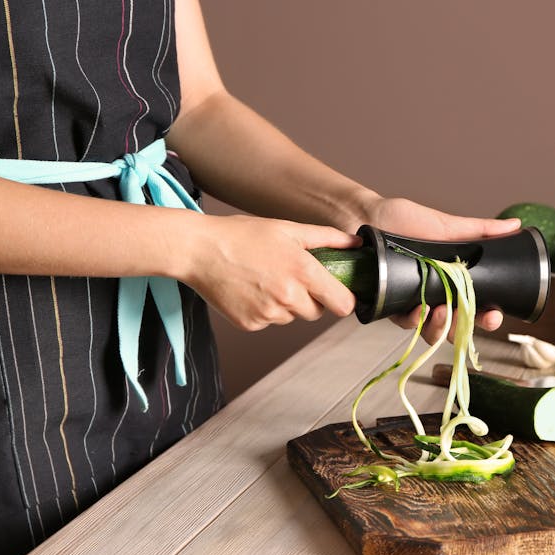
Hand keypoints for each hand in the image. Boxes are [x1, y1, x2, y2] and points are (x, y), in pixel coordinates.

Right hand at [183, 215, 358, 330]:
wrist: (199, 250)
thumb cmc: (242, 235)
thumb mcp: (289, 229)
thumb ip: (327, 238)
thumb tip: (356, 244)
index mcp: (303, 271)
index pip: (343, 304)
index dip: (344, 299)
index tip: (338, 293)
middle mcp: (288, 297)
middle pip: (317, 313)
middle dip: (311, 299)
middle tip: (291, 277)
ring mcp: (268, 314)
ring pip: (292, 317)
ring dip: (286, 304)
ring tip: (266, 279)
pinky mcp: (251, 324)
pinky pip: (269, 322)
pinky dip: (265, 310)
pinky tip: (251, 289)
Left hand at [364, 197, 520, 342]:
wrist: (368, 217)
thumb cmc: (404, 220)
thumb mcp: (446, 225)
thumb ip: (480, 230)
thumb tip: (514, 226)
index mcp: (454, 281)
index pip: (476, 307)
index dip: (487, 317)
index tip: (493, 315)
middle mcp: (436, 296)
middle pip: (456, 326)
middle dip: (465, 329)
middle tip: (466, 317)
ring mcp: (414, 303)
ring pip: (431, 331)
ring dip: (439, 327)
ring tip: (440, 312)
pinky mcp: (391, 306)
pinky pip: (404, 322)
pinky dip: (413, 320)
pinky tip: (417, 309)